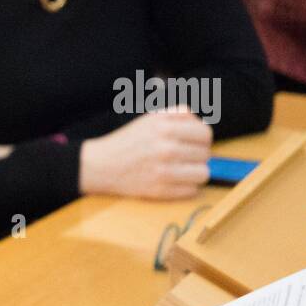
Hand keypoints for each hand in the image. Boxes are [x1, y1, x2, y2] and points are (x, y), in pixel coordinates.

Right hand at [79, 109, 211, 198]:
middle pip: (205, 154)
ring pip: (203, 174)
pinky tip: (172, 181)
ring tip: (181, 170)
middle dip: (196, 156)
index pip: (205, 134)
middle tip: (182, 157)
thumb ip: (179, 115)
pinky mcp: (160, 191)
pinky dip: (185, 187)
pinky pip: (191, 191)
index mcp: (165, 127)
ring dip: (194, 173)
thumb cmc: (127, 141)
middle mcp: (166, 148)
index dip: (201, 139)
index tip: (193, 143)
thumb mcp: (151, 118)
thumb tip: (203, 125)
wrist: (100, 165)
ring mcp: (164, 171)